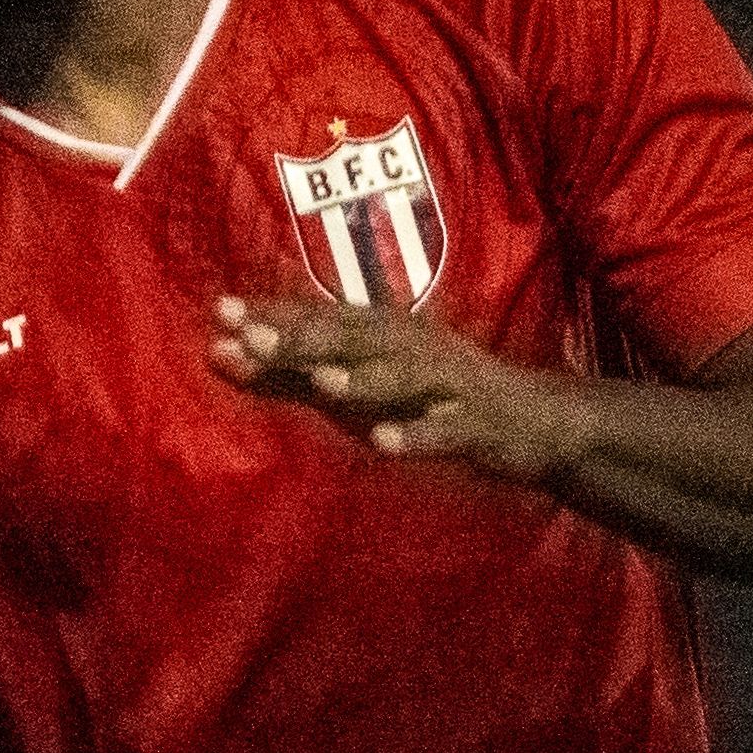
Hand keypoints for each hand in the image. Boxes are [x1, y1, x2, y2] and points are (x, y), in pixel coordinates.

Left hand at [205, 295, 579, 479]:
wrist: (533, 421)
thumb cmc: (429, 399)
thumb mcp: (358, 385)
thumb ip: (291, 375)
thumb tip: (219, 353)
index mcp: (384, 332)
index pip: (320, 318)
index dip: (273, 314)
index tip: (220, 310)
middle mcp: (412, 347)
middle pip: (354, 338)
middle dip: (305, 337)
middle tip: (253, 337)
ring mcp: (447, 385)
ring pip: (401, 378)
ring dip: (363, 379)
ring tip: (323, 381)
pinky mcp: (475, 425)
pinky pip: (444, 431)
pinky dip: (415, 435)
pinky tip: (385, 443)